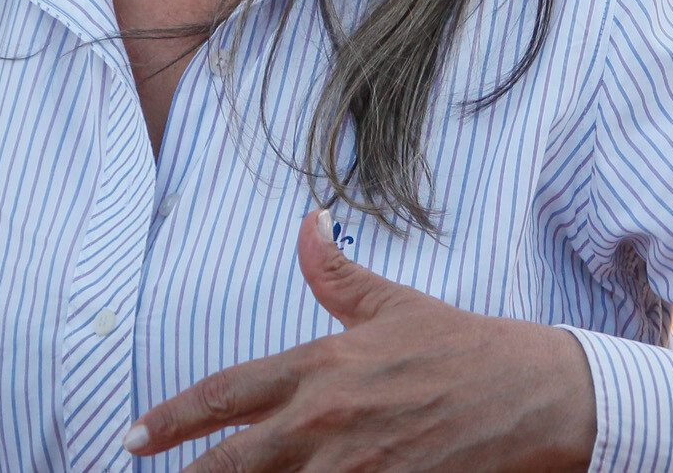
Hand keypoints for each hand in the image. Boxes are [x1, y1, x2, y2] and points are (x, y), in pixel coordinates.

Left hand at [123, 211, 595, 471]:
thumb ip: (336, 274)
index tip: (133, 438)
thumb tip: (305, 225)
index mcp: (320, 366)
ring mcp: (356, 468)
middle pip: (231, 465)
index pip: (225, 394)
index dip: (171, 420)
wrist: (539, 395)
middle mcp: (326, 419)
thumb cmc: (465, 349)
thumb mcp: (394, 305)